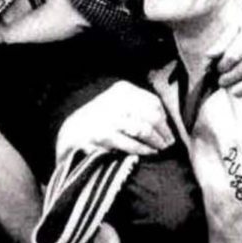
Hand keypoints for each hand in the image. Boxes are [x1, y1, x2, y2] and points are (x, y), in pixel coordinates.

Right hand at [55, 80, 173, 158]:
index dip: (164, 118)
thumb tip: (165, 119)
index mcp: (123, 90)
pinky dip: (143, 149)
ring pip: (143, 130)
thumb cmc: (101, 118)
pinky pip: (131, 143)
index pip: (153, 102)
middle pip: (151, 116)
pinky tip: (149, 152)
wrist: (73, 131)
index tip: (168, 129)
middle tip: (168, 142)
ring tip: (160, 148)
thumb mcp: (118, 103)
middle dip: (163, 131)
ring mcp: (110, 117)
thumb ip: (138, 106)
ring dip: (156, 141)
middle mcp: (117, 100)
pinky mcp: (105, 135)